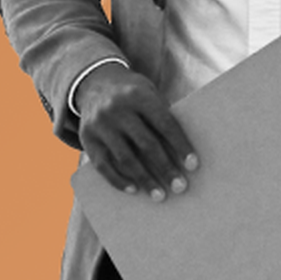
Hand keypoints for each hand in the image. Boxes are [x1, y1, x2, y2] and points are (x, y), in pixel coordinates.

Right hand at [74, 62, 195, 198]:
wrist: (94, 83)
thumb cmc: (133, 94)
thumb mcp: (149, 93)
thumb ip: (162, 116)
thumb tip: (183, 154)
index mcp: (138, 95)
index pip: (164, 124)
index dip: (180, 145)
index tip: (193, 165)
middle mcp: (117, 109)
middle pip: (146, 144)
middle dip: (165, 168)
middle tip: (180, 187)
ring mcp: (99, 124)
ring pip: (125, 158)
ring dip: (145, 180)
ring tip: (160, 195)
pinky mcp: (87, 139)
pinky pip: (103, 165)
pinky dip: (118, 180)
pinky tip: (134, 190)